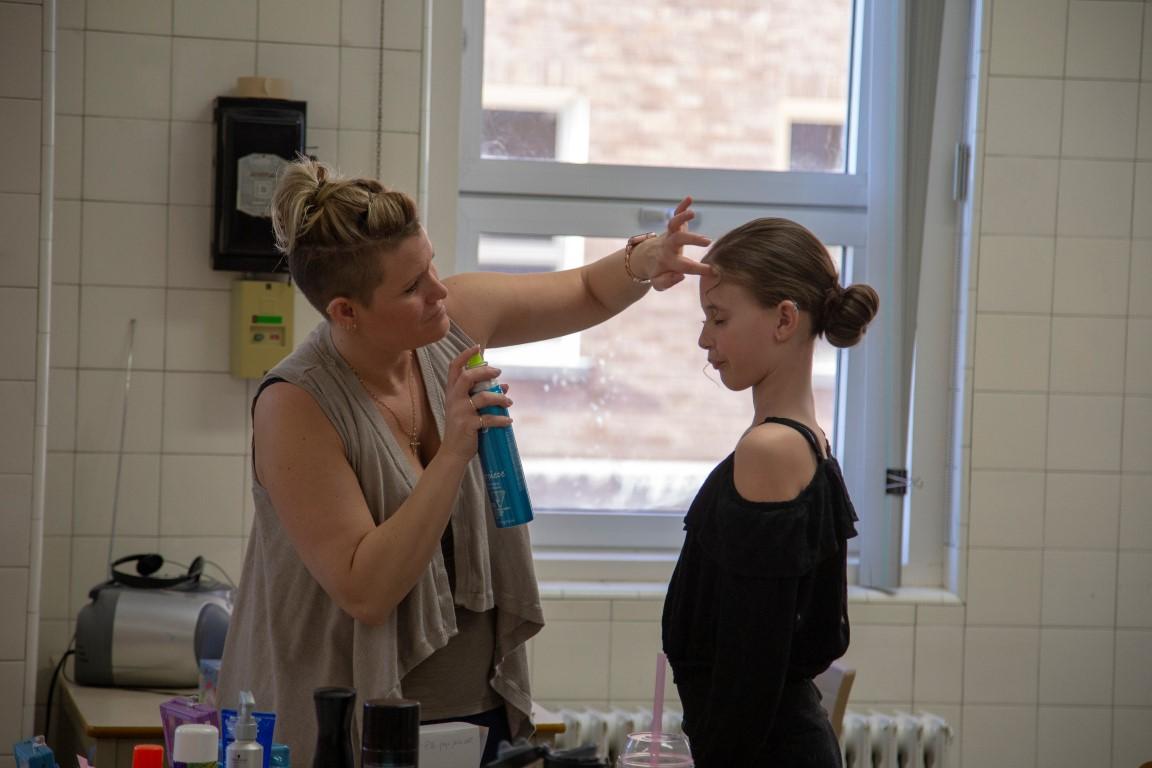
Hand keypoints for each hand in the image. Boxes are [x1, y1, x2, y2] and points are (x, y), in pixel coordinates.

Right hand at [438, 345, 513, 463]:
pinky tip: (508, 421)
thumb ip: (483, 395)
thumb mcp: (469, 409)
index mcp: (452, 392)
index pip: (454, 368)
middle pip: (467, 377)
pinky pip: (488, 419)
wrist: (453, 452)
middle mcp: (453, 399)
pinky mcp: (467, 426)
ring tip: (509, 403)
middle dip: (485, 372)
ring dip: (500, 398)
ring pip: (483, 398)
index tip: (477, 347)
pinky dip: (501, 419)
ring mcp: (459, 412)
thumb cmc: (463, 428)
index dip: (464, 355)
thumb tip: (505, 386)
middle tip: (498, 373)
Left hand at [637, 197, 713, 290]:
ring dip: (682, 217)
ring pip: (673, 224)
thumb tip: (681, 276)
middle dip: (691, 239)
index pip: (684, 266)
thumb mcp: (659, 283)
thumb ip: (668, 282)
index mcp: (668, 261)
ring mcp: (669, 234)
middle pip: (678, 240)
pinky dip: (681, 206)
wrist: (646, 257)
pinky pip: (675, 214)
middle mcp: (668, 246)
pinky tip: (689, 198)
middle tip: (707, 241)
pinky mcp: (672, 226)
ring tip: (693, 213)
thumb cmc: (658, 272)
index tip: (713, 271)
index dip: (699, 269)